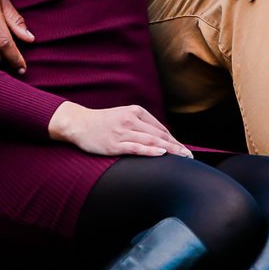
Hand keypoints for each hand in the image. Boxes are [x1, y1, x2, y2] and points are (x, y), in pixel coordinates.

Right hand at [48, 100, 188, 157]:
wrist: (78, 123)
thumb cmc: (103, 122)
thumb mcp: (124, 116)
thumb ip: (141, 125)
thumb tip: (160, 139)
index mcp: (135, 112)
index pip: (160, 128)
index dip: (174, 140)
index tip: (184, 150)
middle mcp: (131, 120)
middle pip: (159, 135)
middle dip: (176, 146)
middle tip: (190, 156)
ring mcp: (122, 132)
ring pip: (151, 141)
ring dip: (169, 150)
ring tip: (182, 157)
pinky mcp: (114, 144)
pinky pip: (135, 147)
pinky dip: (150, 150)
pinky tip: (162, 153)